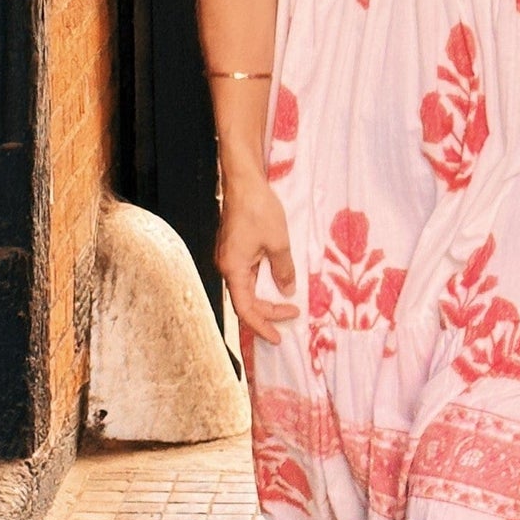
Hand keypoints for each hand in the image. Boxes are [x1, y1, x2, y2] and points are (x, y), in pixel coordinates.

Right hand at [217, 178, 298, 344]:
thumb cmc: (258, 210)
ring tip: (286, 306)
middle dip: (268, 313)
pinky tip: (276, 285)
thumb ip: (283, 270)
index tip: (278, 337)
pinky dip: (261, 285)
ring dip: (265, 300)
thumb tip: (287, 290)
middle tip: (292, 316)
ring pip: (246, 288)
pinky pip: (246, 275)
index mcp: (233, 269)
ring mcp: (229, 258)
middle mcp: (226, 266)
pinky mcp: (233, 249)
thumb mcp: (279, 243)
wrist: (243, 182)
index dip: (261, 326)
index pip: (245, 309)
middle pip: (245, 301)